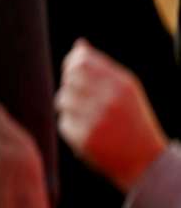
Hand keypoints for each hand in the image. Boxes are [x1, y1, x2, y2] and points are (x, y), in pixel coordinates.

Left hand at [56, 39, 167, 192]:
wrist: (145, 162)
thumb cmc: (132, 120)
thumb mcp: (126, 90)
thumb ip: (102, 67)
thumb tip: (79, 44)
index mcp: (122, 85)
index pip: (83, 61)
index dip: (72, 63)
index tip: (74, 71)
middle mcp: (109, 100)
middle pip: (69, 78)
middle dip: (71, 84)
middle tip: (83, 97)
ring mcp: (95, 119)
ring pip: (62, 99)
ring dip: (69, 106)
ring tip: (88, 116)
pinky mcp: (83, 138)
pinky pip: (63, 121)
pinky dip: (71, 125)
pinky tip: (88, 132)